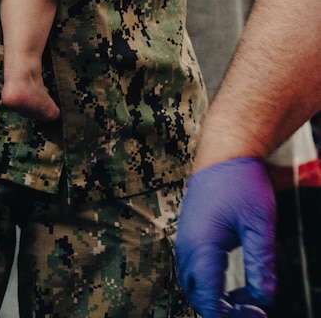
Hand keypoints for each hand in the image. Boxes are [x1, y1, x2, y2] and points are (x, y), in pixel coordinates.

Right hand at [175, 158, 275, 317]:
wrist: (225, 150)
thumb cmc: (241, 181)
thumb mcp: (259, 224)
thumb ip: (261, 264)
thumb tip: (264, 298)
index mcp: (202, 245)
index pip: (208, 298)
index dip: (228, 317)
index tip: (255, 316)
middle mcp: (188, 244)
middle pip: (197, 295)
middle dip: (223, 311)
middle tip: (255, 312)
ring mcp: (186, 237)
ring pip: (193, 283)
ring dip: (216, 298)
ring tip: (248, 301)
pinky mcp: (190, 232)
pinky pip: (194, 269)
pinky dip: (211, 284)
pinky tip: (235, 284)